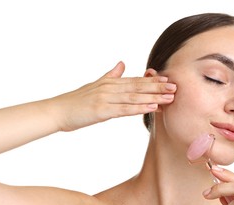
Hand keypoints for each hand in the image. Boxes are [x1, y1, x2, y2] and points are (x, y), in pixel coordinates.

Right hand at [48, 61, 175, 130]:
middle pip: (138, 86)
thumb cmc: (76, 101)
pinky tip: (152, 107)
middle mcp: (109, 87)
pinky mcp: (102, 110)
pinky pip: (125, 109)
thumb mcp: (95, 84)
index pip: (135, 80)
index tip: (168, 81)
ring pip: (134, 96)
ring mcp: (106, 98)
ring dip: (154, 97)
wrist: (58, 111)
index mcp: (110, 82)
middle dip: (158, 87)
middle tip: (175, 88)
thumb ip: (111, 75)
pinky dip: (140, 107)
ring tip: (169, 98)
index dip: (152, 81)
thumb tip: (122, 63)